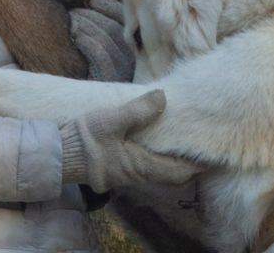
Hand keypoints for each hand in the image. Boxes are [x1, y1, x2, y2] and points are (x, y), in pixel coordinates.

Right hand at [59, 90, 199, 191]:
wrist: (60, 156)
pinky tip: (152, 145)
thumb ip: (138, 110)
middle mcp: (139, 175)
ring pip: (159, 173)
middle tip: (200, 150)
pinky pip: (145, 169)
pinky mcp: (117, 170)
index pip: (179, 171)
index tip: (213, 156)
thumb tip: (163, 97)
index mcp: (143, 165)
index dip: (197, 165)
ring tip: (180, 146)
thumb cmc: (87, 140)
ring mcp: (127, 174)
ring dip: (172, 163)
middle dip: (188, 166)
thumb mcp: (113, 119)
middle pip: (172, 176)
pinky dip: (156, 160)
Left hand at [70, 0, 134, 80]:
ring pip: (107, 40)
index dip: (110, 8)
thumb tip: (93, 5)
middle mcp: (133, 61)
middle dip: (94, 16)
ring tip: (72, 21)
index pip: (128, 22)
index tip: (93, 1)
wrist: (80, 109)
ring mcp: (123, 72)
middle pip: (115, 29)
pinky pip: (101, 55)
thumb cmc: (85, 75)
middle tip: (75, 12)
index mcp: (134, 51)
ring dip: (87, 26)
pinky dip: (88, 42)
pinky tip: (77, 37)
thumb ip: (103, 31)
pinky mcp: (109, 82)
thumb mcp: (99, 49)